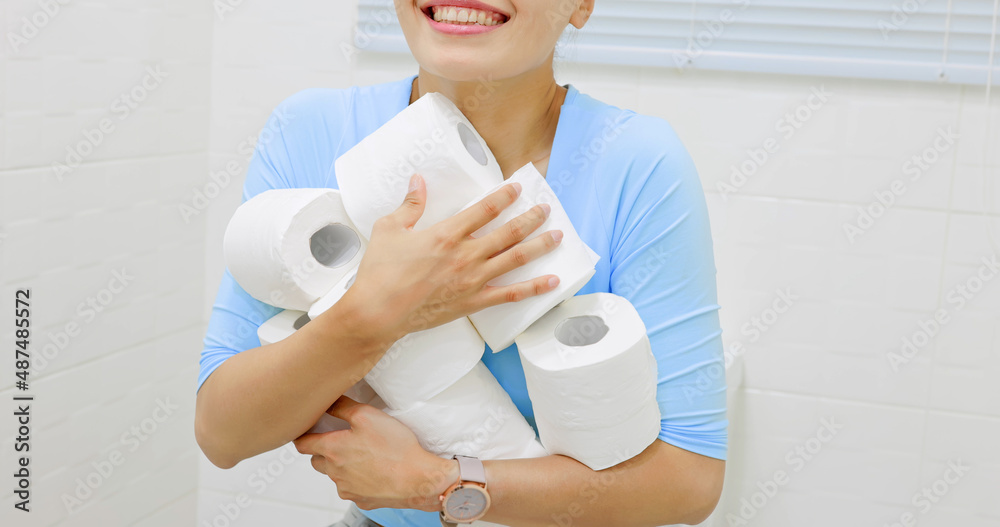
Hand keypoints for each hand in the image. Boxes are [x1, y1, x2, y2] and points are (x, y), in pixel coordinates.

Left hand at [294, 397, 458, 511]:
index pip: (302, 444)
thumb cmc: (395, 447)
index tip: (306, 431)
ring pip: (334, 475)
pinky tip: (373, 470)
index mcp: (333, 449)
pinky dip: (356, 479)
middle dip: (322, 450)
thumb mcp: (368, 416)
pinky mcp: (361, 500)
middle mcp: (335, 472)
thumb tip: (328, 402)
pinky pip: (351, 488)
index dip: (301, 435)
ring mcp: (347, 488)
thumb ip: (342, 407)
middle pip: (316, 461)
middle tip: (340, 440)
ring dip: (341, 465)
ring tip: (363, 455)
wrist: (418, 478)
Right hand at [344, 174, 563, 340]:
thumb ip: (410, 204)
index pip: (485, 209)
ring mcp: (473, 280)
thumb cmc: (380, 273)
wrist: (377, 312)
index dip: (505, 196)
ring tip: (557, 236)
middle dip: (531, 218)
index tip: (518, 188)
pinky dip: (533, 288)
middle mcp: (465, 255)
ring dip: (539, 246)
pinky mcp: (473, 302)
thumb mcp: (389, 229)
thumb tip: (418, 181)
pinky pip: (510, 294)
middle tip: (546, 209)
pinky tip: (551, 282)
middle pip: (508, 232)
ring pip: (515, 258)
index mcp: (446, 234)